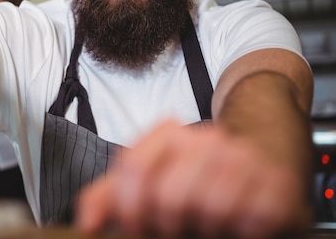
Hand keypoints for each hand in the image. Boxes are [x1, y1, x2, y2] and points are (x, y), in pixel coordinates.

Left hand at [75, 120, 311, 238]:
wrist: (263, 150)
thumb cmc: (199, 172)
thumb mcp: (150, 177)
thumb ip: (109, 196)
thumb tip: (87, 223)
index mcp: (169, 134)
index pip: (134, 168)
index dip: (129, 208)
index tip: (135, 226)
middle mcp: (205, 139)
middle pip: (169, 196)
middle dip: (168, 225)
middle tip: (176, 228)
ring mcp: (243, 157)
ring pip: (209, 209)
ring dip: (205, 229)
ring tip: (206, 225)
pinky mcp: (276, 182)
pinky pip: (251, 220)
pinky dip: (241, 232)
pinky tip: (237, 225)